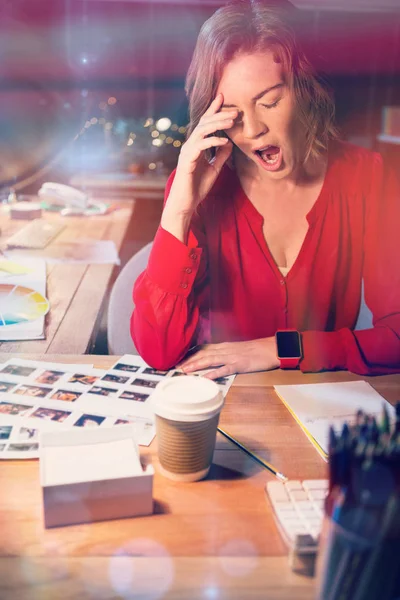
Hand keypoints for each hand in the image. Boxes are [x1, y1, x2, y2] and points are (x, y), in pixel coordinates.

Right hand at [161, 94, 237, 240]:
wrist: (186, 203)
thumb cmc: (197, 187)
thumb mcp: (215, 168)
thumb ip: (221, 155)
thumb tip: (229, 142)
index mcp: (196, 146)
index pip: (205, 124)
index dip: (213, 110)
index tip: (222, 98)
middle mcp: (190, 145)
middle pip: (204, 123)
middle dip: (219, 114)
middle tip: (235, 110)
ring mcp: (187, 152)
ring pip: (202, 131)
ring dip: (218, 124)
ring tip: (232, 121)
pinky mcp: (187, 160)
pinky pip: (200, 146)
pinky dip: (213, 141)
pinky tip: (224, 141)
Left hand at [177, 338, 279, 379]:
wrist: (272, 348)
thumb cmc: (257, 350)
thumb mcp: (238, 349)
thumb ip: (226, 353)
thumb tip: (215, 359)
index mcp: (225, 346)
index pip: (204, 349)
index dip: (191, 355)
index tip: (180, 360)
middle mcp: (226, 349)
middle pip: (204, 354)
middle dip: (190, 360)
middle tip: (177, 368)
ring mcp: (232, 356)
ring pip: (210, 360)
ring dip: (197, 365)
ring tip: (186, 371)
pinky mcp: (240, 364)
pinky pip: (224, 369)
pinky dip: (214, 373)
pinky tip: (206, 378)